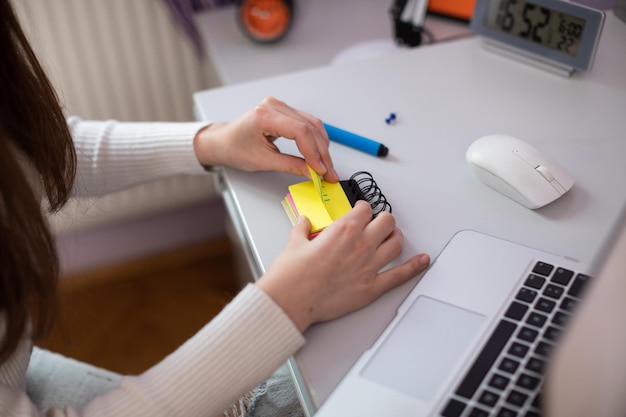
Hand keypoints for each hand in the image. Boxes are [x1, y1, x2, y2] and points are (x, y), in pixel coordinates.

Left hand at [193, 96, 338, 181]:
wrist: (223, 142)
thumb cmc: (235, 149)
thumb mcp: (263, 162)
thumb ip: (290, 166)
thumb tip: (312, 172)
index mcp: (265, 115)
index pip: (300, 131)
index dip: (314, 152)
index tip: (321, 170)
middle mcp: (274, 106)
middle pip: (309, 127)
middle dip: (322, 152)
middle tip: (329, 172)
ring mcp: (280, 106)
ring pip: (312, 124)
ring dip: (322, 146)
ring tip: (326, 165)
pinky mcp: (284, 111)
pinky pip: (307, 123)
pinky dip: (315, 139)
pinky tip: (319, 153)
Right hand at [256, 201, 430, 332]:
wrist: (291, 300)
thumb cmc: (292, 274)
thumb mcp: (294, 243)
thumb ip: (302, 229)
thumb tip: (304, 222)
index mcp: (343, 229)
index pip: (365, 209)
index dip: (363, 208)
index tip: (361, 211)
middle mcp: (360, 244)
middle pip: (386, 221)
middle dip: (383, 220)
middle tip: (378, 223)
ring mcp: (369, 266)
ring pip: (396, 243)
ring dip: (396, 237)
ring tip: (393, 236)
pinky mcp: (371, 287)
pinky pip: (399, 275)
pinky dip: (414, 267)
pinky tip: (422, 261)